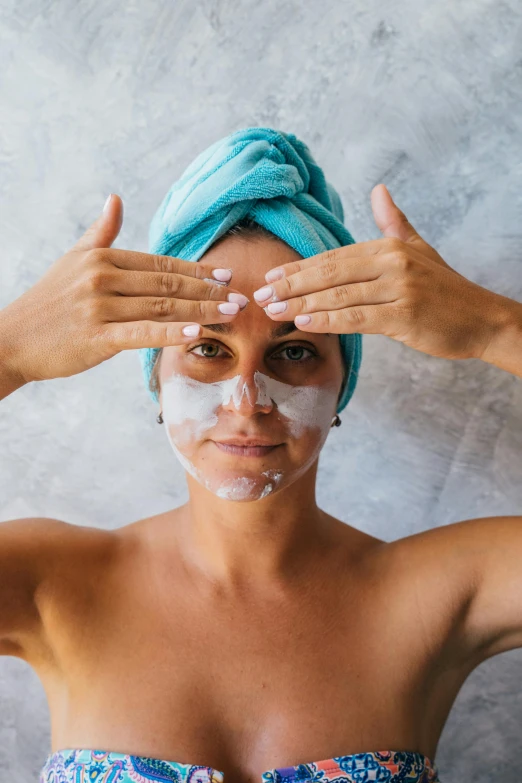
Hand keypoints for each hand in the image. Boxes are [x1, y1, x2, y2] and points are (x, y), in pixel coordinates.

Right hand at [0, 194, 247, 382]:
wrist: (12, 338)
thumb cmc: (48, 302)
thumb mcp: (72, 259)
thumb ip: (100, 233)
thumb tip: (115, 198)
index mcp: (102, 257)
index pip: (160, 264)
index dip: (197, 270)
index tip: (226, 276)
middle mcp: (102, 277)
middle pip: (168, 284)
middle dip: (209, 291)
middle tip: (241, 297)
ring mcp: (99, 307)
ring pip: (162, 308)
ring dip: (201, 311)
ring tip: (231, 313)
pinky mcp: (96, 337)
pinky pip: (142, 333)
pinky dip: (171, 332)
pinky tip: (196, 333)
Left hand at [252, 184, 506, 361]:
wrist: (482, 319)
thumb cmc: (446, 288)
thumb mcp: (419, 249)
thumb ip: (394, 222)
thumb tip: (379, 189)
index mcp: (389, 247)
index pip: (334, 256)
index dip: (300, 266)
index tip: (272, 275)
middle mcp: (392, 262)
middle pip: (330, 272)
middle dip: (291, 284)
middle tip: (261, 294)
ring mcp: (399, 288)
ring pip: (339, 294)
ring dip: (301, 302)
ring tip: (273, 310)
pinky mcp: (404, 315)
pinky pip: (357, 318)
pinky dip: (328, 319)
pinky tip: (304, 321)